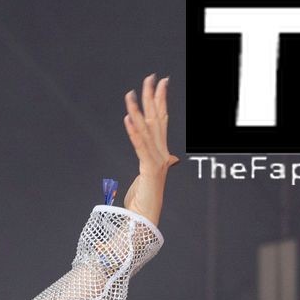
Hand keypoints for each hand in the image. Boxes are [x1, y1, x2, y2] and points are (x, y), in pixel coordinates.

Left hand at [121, 73, 177, 225]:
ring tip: (130, 94)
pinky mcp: (148, 169)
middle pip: (157, 119)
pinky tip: (128, 118)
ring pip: (146, 129)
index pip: (161, 120)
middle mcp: (160, 153)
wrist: (145, 221)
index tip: (160, 83)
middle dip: (152, 97)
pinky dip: (134, 132)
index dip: (160, 101)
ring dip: (137, 110)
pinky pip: (140, 147)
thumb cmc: (144, 202)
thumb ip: (159, 164)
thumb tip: (171, 159)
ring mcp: (156, 161)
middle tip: (151, 77)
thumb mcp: (150, 178)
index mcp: (160, 152)